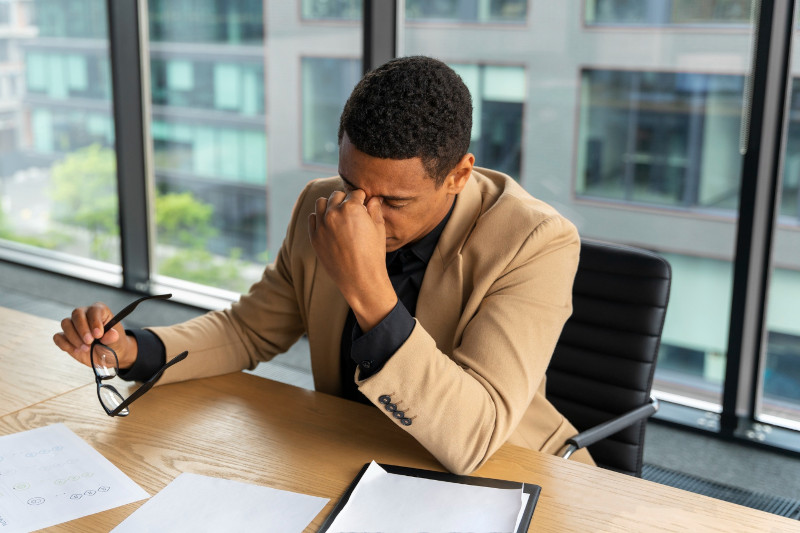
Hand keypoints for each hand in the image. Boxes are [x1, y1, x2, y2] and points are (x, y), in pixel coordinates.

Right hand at [53, 303, 137, 368]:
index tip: (98, 334)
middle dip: (82, 329)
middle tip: (89, 342)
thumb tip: (112, 334)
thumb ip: (113, 337)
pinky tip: (77, 351)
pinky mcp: (65, 337)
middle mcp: (85, 315)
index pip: (94, 310)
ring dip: (74, 338)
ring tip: (86, 348)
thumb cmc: (113, 345)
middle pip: (76, 314)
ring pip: (65, 324)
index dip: (95, 321)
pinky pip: (58, 337)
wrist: (107, 356)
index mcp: (100, 311)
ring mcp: (73, 325)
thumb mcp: (117, 342)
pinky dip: (65, 344)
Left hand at [308, 189, 396, 330]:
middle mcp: (334, 213)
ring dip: (330, 205)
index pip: (356, 193)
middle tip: (352, 211)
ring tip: (339, 214)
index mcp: (352, 208)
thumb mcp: (379, 229)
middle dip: (345, 200)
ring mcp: (322, 225)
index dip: (362, 198)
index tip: (364, 204)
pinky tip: (329, 225)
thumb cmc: (373, 254)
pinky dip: (320, 218)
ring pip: (321, 203)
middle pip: (337, 196)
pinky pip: (312, 218)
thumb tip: (374, 198)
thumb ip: (375, 209)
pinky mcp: (314, 237)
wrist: (360, 279)